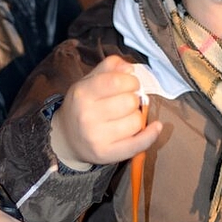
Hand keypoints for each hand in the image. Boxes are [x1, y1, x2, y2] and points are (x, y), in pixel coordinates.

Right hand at [50, 55, 161, 170]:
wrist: (66, 139)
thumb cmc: (83, 106)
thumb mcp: (88, 81)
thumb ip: (109, 67)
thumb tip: (130, 68)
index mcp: (82, 93)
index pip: (117, 81)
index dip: (131, 81)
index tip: (130, 85)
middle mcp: (87, 116)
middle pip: (130, 102)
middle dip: (133, 100)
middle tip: (124, 104)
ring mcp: (96, 137)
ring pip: (136, 121)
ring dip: (135, 118)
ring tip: (123, 119)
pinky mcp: (106, 154)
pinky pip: (138, 144)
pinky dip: (151, 135)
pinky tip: (156, 127)